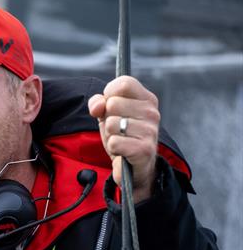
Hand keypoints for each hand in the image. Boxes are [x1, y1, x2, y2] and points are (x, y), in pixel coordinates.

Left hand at [88, 76, 159, 202]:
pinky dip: (113, 148)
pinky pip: (114, 142)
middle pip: (113, 103)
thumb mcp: (107, 114)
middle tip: (117, 128)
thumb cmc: (121, 135)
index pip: (123, 83)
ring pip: (111, 124)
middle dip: (107, 118)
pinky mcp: (144, 149)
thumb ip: (98, 103)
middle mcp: (152, 112)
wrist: (133, 166)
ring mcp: (150, 131)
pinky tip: (122, 150)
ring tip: (120, 139)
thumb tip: (98, 106)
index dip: (109, 93)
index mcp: (146, 99)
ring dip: (110, 134)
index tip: (109, 105)